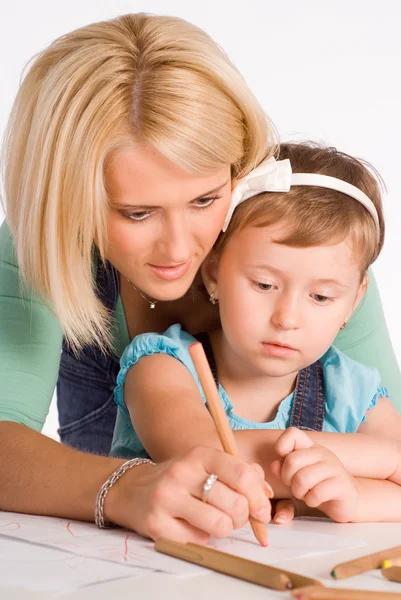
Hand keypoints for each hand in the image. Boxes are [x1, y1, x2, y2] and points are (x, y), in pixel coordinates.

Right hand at [105, 445, 271, 542]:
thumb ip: (241, 472)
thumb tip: (266, 494)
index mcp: (199, 454)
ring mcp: (167, 498)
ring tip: (212, 521)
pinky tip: (190, 526)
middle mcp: (182, 472)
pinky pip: (198, 541)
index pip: (243, 474)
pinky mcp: (157, 525)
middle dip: (243, 517)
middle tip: (234, 516)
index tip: (261, 510)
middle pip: (235, 504)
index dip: (259, 497)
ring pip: (220, 526)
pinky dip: (201, 538)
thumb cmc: (182, 479)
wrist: (134, 490)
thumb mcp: (208, 465)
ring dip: (224, 529)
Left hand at [271, 427, 358, 522]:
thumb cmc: (317, 486)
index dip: (281, 447)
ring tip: (306, 494)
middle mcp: (322, 453)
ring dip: (299, 492)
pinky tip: (316, 500)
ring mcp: (334, 468)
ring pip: (302, 479)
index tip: (285, 463)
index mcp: (310, 447)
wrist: (346, 502)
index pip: (292, 433)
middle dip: (288, 479)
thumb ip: (284, 468)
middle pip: (292, 461)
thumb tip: (274, 465)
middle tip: (296, 486)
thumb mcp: (297, 475)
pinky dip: (311, 501)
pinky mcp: (342, 485)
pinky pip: (316, 493)